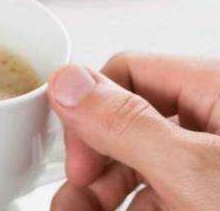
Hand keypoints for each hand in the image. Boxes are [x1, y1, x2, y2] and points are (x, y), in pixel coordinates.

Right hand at [48, 53, 219, 209]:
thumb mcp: (193, 169)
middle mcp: (215, 120)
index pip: (128, 73)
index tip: (78, 163)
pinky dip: (129, 206)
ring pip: (140, 166)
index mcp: (216, 90)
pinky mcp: (212, 193)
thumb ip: (125, 123)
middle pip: (127, 126)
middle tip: (72, 200)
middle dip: (90, 166)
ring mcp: (215, 159)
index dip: (90, 114)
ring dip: (100, 194)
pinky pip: (162, 193)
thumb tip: (66, 82)